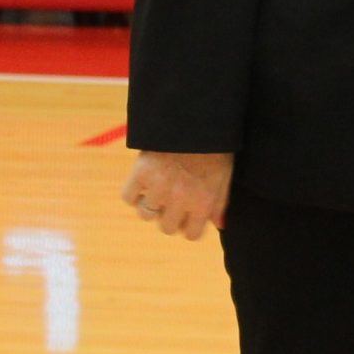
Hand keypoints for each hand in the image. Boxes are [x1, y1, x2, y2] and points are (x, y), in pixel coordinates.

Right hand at [119, 151, 234, 238]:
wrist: (194, 119)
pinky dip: (134, 192)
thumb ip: (220, 202)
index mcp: (203, 201)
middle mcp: (180, 199)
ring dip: (151, 205)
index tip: (188, 215)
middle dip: (170, 216)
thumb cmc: (214, 147)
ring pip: (146, 215)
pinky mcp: (140, 174)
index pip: (191, 234)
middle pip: (166, 228)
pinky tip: (145, 181)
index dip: (189, 225)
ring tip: (159, 188)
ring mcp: (158, 187)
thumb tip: (219, 225)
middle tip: (173, 200)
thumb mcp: (224, 174)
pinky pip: (129, 197)